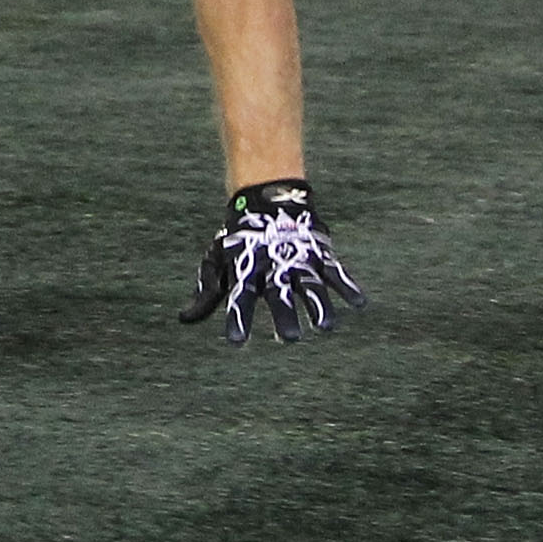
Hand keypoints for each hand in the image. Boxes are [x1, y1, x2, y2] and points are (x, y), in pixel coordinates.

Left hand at [179, 179, 362, 344]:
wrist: (265, 198)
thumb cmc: (240, 241)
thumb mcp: (219, 262)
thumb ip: (207, 294)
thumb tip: (183, 319)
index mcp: (246, 271)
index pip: (239, 298)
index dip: (238, 319)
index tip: (237, 343)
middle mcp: (272, 267)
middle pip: (278, 295)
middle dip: (284, 316)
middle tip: (289, 339)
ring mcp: (297, 259)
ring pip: (309, 285)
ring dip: (318, 305)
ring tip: (326, 326)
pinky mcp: (319, 253)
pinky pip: (336, 271)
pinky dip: (348, 286)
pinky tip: (359, 303)